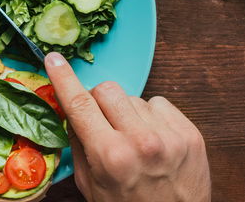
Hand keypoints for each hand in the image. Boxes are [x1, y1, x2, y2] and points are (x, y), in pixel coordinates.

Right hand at [45, 52, 210, 201]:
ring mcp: (169, 136)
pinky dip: (152, 117)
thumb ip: (79, 145)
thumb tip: (70, 110)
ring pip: (134, 97)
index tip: (54, 59)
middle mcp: (141, 142)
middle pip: (107, 90)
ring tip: (134, 141)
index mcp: (110, 156)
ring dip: (128, 113)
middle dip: (99, 101)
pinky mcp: (190, 134)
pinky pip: (160, 103)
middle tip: (102, 121)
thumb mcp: (91, 185)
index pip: (79, 103)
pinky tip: (153, 140)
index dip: (63, 77)